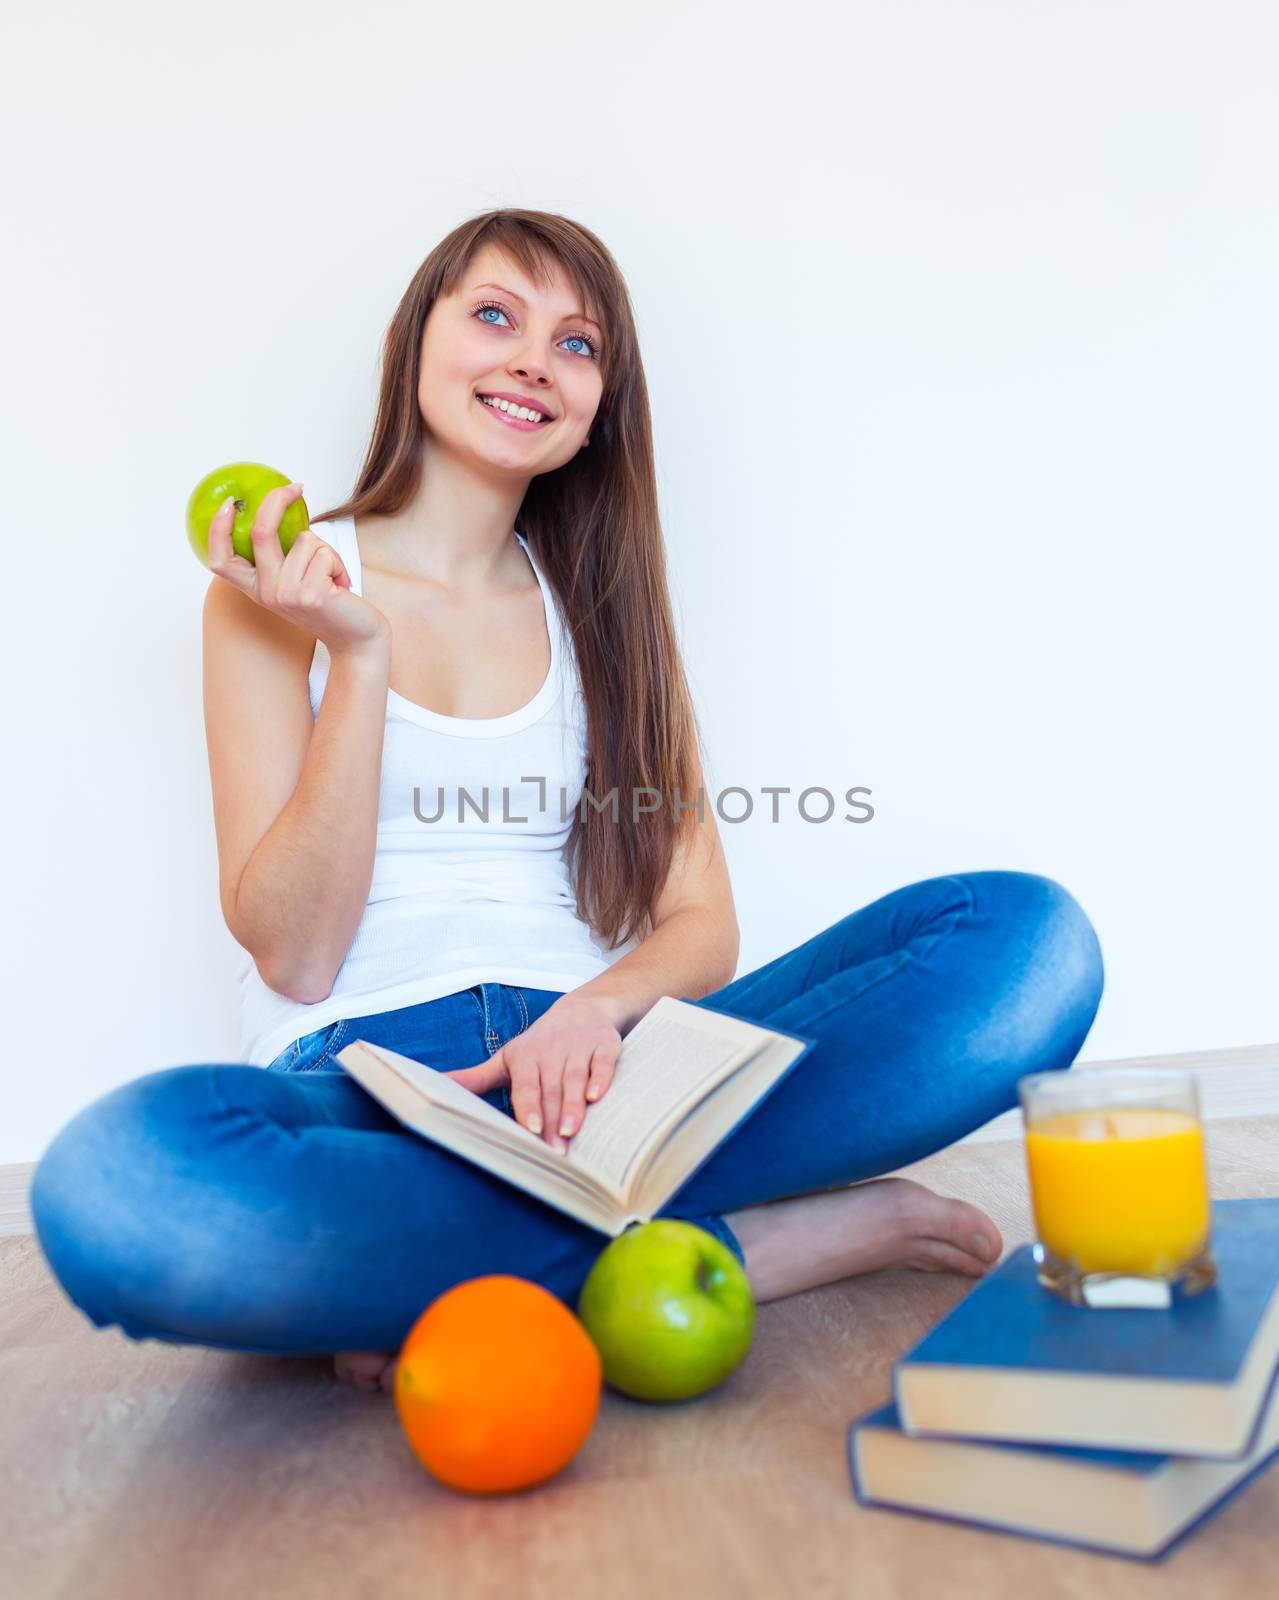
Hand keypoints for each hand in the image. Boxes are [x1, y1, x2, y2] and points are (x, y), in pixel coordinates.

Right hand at [207, 483, 390, 657]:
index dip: (217, 531)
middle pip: (260, 532)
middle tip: (296, 488)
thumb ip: (284, 557)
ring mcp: (286, 594)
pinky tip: (341, 585)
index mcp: (256, 589)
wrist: (356, 639)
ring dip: (327, 550)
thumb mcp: (297, 581)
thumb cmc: (330, 604)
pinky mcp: (310, 594)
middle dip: (276, 501)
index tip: (227, 504)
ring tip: (333, 576)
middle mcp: (265, 593)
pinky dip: (339, 563)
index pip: (221, 561)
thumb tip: (280, 509)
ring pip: (305, 540)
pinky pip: (325, 553)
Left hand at [444, 995, 621, 1152]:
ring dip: (574, 1106)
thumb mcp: (508, 1059)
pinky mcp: (605, 1044)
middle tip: (554, 1152)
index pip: (525, 1085)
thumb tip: (436, 1086)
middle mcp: (552, 1049)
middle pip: (551, 1089)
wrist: (582, 1009)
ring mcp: (579, 1046)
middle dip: (552, 1120)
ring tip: (572, 1133)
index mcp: (525, 1055)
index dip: (528, 1107)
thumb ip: (476, 1078)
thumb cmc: (540, 1044)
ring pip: (575, 1078)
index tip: (529, 1130)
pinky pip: (603, 1063)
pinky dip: (601, 1079)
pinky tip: (598, 1097)